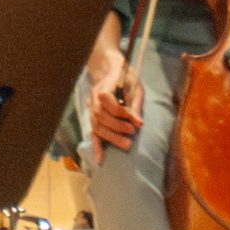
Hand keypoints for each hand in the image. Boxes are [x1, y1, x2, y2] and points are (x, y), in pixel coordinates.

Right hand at [84, 41, 143, 159]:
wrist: (110, 70)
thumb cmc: (125, 78)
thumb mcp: (135, 87)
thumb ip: (135, 105)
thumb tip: (139, 124)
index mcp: (103, 87)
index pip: (109, 103)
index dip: (123, 113)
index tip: (136, 121)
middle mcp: (93, 99)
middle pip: (102, 117)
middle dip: (118, 127)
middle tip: (132, 133)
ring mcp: (90, 109)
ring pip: (97, 127)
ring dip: (111, 137)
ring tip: (127, 145)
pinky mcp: (92, 117)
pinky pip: (92, 133)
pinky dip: (96, 146)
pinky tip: (100, 159)